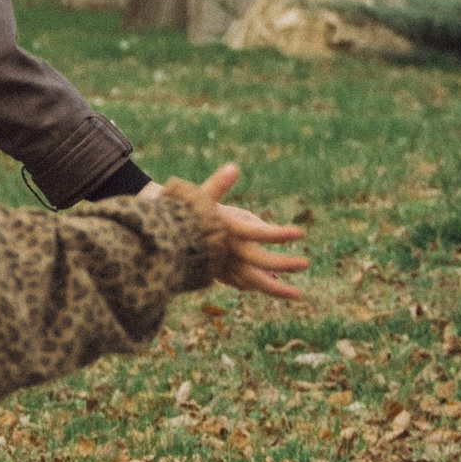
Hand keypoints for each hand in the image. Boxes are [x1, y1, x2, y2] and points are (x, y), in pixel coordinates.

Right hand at [169, 163, 309, 300]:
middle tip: (307, 263)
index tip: (300, 233)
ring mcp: (221, 267)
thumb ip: (217, 185)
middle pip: (260, 264)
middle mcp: (226, 252)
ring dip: (274, 287)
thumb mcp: (197, 197)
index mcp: (226, 232)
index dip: (279, 234)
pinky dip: (254, 284)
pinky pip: (239, 282)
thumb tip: (233, 167)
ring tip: (296, 294)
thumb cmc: (176, 214)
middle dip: (284, 264)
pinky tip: (268, 283)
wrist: (153, 240)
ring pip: (252, 282)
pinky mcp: (216, 273)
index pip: (258, 233)